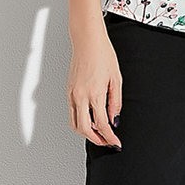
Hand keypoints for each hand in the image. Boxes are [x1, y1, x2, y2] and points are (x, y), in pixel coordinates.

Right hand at [67, 25, 122, 149]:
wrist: (88, 41)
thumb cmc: (103, 55)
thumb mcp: (116, 79)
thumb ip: (115, 102)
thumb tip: (114, 119)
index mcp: (95, 94)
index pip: (102, 124)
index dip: (110, 137)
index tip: (116, 143)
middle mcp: (80, 96)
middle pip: (85, 129)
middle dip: (97, 139)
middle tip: (107, 142)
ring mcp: (72, 94)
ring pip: (75, 124)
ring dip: (86, 133)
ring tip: (99, 133)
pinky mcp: (68, 91)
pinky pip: (71, 113)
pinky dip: (80, 121)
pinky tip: (90, 118)